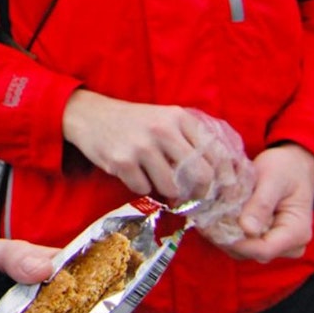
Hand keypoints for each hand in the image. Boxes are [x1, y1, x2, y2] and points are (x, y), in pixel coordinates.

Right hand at [61, 89, 220, 201]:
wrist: (90, 115)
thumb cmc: (134, 122)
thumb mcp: (165, 118)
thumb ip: (189, 138)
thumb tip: (219, 172)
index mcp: (179, 117)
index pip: (216, 152)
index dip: (224, 175)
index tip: (223, 188)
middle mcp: (163, 130)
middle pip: (201, 174)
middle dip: (200, 192)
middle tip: (194, 197)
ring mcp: (142, 146)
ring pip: (172, 187)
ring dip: (168, 191)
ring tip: (158, 181)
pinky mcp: (122, 162)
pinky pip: (143, 189)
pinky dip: (141, 187)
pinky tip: (134, 173)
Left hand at [210, 144, 313, 261]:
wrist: (295, 165)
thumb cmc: (286, 168)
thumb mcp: (273, 179)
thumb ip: (261, 203)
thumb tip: (247, 229)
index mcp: (297, 232)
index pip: (263, 250)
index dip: (235, 242)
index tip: (211, 227)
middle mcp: (290, 245)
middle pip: (251, 252)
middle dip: (225, 238)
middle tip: (203, 219)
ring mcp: (278, 245)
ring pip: (244, 250)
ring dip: (224, 235)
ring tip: (206, 217)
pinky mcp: (266, 239)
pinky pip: (244, 242)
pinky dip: (228, 232)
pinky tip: (214, 217)